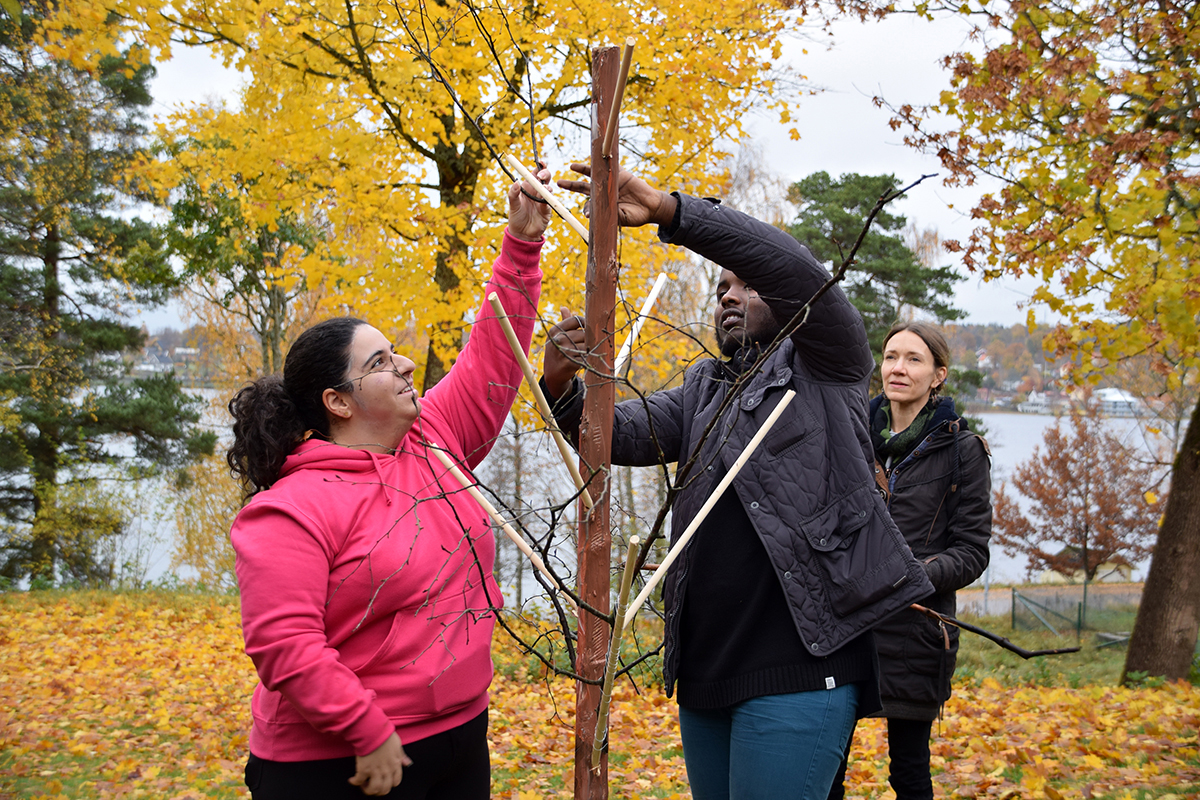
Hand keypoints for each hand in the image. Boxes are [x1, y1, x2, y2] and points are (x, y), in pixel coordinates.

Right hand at [349, 732, 410, 795]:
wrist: (372, 731)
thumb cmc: (385, 734)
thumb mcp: (398, 744)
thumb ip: (402, 756)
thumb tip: (408, 763)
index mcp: (395, 764)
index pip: (396, 782)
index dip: (390, 784)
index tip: (384, 781)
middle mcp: (386, 770)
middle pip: (385, 789)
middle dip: (379, 791)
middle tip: (373, 786)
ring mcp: (375, 771)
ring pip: (373, 789)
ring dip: (368, 790)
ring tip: (364, 785)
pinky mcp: (363, 769)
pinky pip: (358, 781)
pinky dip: (354, 782)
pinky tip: (352, 780)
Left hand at [507, 162, 553, 240]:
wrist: (522, 233)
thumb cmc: (516, 217)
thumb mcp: (513, 204)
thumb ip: (513, 193)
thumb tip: (516, 182)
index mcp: (528, 187)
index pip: (535, 173)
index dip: (539, 166)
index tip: (540, 162)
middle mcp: (537, 192)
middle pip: (545, 178)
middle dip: (545, 174)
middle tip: (541, 176)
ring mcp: (543, 200)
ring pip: (548, 189)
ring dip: (547, 187)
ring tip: (543, 188)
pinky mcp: (547, 210)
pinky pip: (549, 202)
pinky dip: (547, 200)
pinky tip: (544, 200)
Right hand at [543, 307, 585, 399]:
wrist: (552, 374)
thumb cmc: (557, 351)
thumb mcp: (557, 336)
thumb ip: (564, 322)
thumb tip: (564, 307)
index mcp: (555, 330)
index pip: (576, 319)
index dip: (585, 323)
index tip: (587, 328)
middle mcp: (558, 339)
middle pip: (584, 333)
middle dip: (587, 340)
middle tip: (582, 346)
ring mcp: (564, 351)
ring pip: (587, 346)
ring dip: (588, 350)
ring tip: (580, 355)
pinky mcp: (570, 363)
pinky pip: (586, 357)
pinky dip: (587, 359)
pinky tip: (580, 361)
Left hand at [556, 163, 677, 227]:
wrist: (651, 206)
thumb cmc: (636, 215)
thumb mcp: (621, 218)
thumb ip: (607, 215)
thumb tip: (589, 215)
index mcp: (602, 205)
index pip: (588, 204)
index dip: (586, 208)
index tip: (586, 213)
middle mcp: (603, 193)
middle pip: (583, 188)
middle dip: (571, 186)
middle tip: (559, 183)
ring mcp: (609, 182)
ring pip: (592, 176)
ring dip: (580, 172)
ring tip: (570, 168)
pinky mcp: (618, 174)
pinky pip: (606, 167)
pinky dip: (595, 164)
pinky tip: (582, 162)